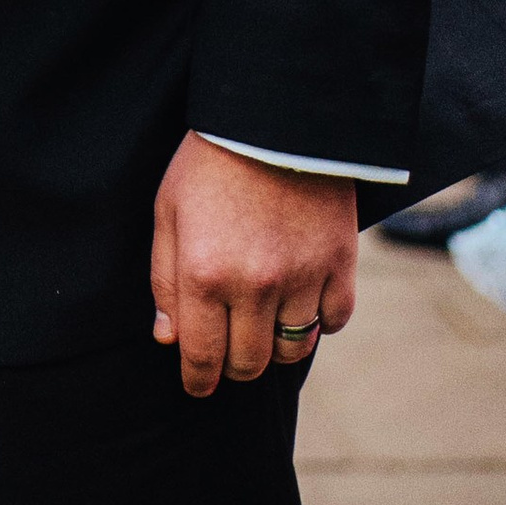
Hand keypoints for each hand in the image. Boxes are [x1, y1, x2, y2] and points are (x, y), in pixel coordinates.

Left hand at [151, 135, 357, 395]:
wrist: (274, 118)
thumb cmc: (210, 164)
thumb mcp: (168, 213)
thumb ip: (165, 280)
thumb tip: (170, 338)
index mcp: (204, 274)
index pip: (202, 356)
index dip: (198, 380)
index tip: (198, 387)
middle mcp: (254, 286)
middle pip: (249, 363)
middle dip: (234, 366)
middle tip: (229, 351)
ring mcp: (302, 277)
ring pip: (292, 349)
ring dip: (276, 347)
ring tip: (264, 326)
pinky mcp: (340, 265)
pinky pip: (333, 322)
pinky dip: (319, 322)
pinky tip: (302, 303)